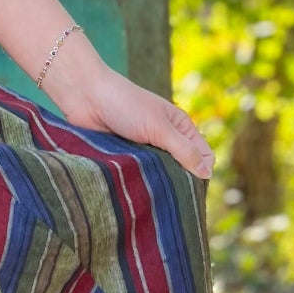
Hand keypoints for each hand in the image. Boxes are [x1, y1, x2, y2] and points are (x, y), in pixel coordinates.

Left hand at [49, 51, 216, 180]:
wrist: (86, 98)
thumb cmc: (125, 105)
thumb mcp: (159, 128)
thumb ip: (184, 151)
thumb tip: (207, 173)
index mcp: (180, 127)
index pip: (203, 155)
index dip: (203, 172)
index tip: (193, 188)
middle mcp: (166, 139)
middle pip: (182, 168)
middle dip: (179, 180)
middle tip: (171, 195)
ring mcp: (146, 149)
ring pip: (160, 174)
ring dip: (156, 181)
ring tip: (152, 192)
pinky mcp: (126, 156)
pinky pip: (139, 174)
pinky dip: (139, 179)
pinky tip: (137, 188)